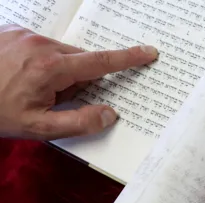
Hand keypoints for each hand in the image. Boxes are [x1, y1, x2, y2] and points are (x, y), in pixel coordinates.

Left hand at [0, 24, 157, 139]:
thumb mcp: (39, 128)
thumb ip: (79, 123)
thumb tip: (110, 114)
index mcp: (51, 68)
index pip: (101, 63)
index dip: (128, 59)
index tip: (148, 52)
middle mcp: (40, 44)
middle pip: (79, 60)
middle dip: (77, 80)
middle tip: (54, 100)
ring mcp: (23, 34)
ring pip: (59, 53)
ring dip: (57, 71)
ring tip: (30, 89)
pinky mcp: (10, 30)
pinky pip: (39, 45)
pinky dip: (39, 61)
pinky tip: (19, 76)